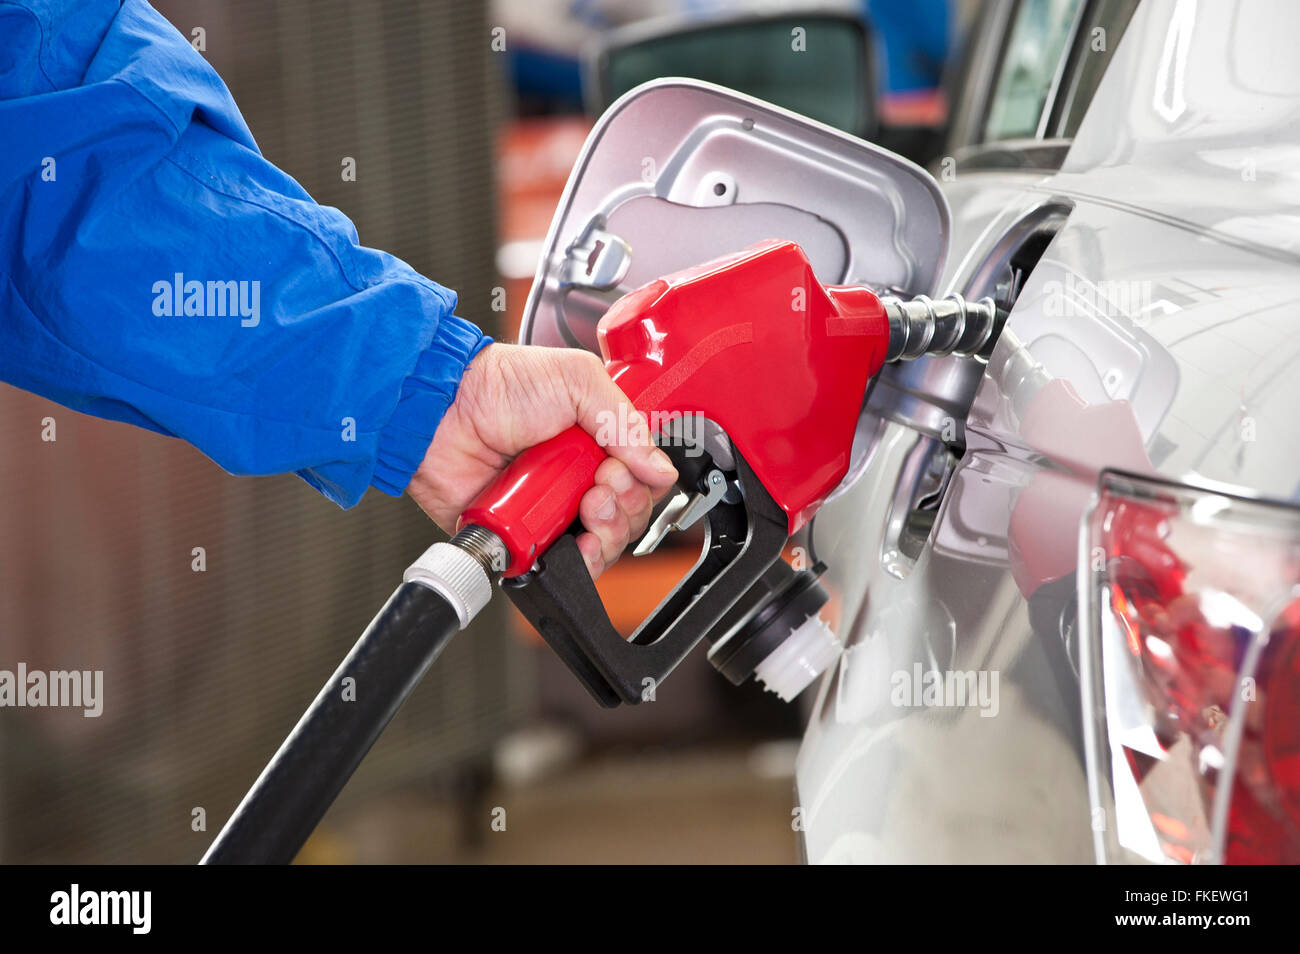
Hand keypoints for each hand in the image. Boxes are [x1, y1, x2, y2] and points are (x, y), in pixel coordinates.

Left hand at [408, 343, 678, 577]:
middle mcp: (579, 477)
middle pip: (630, 514)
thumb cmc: (498, 386)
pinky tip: (575, 541)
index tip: (621, 469)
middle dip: (626, 504)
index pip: (643, 477)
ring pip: (606, 543)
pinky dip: (579, 561)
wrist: (443, 412)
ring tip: (586, 504)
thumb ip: (625, 422)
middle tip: (600, 484)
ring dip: (608, 531)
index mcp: (597, 440)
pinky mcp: (528, 537)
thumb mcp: (577, 379)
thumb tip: (661, 469)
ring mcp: (554, 508)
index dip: (642, 481)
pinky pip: (566, 565)